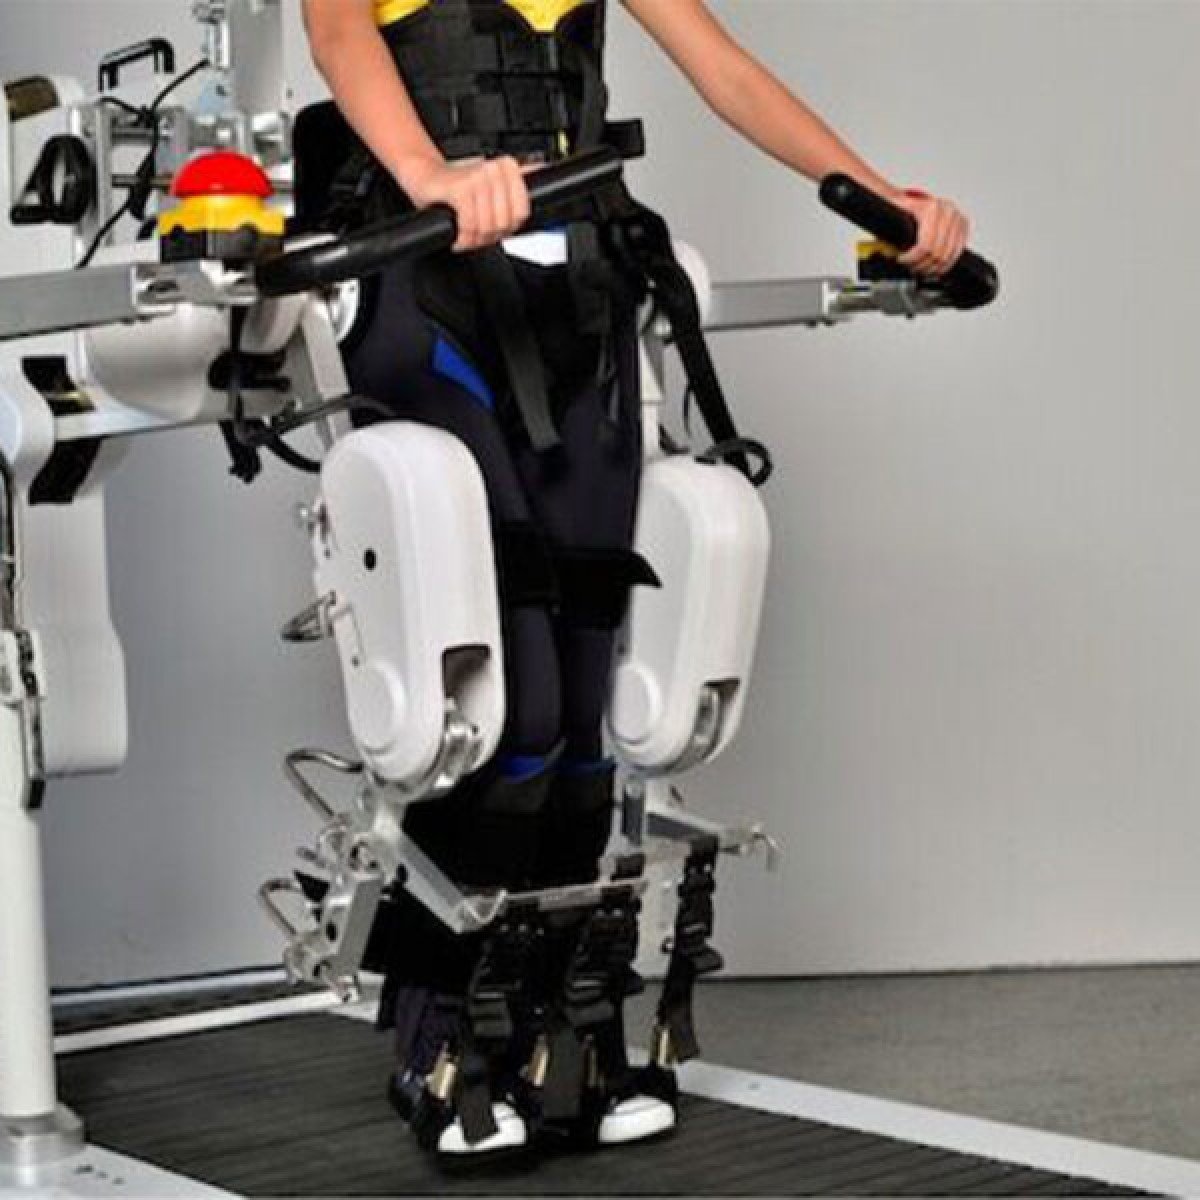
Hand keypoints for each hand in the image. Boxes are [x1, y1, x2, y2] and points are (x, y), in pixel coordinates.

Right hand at [399, 155, 531, 252]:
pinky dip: (462, 237)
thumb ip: (517, 185)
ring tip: (464, 232)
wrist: (424, 177)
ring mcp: (478, 177)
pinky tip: (457, 233)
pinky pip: (471, 225)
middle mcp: (495, 169)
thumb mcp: (491, 189)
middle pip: (505, 223)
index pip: (521, 212)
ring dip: (473, 238)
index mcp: (508, 168)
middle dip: (488, 236)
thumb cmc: (456, 188)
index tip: (494, 228)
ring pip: (488, 226)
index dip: (507, 228)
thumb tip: (542, 171)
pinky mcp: (461, 188)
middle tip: (474, 232)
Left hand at [891, 189, 969, 277]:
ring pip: (948, 255)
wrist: (913, 200)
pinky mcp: (963, 226)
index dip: (912, 258)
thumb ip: (890, 231)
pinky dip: (946, 263)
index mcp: (932, 208)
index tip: (902, 260)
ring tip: (921, 268)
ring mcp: (957, 218)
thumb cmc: (903, 208)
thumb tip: (879, 250)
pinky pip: (957, 251)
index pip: (925, 245)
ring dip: (933, 267)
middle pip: (937, 253)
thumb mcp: (894, 216)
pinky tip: (934, 266)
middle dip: (922, 265)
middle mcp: (948, 211)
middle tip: (911, 267)